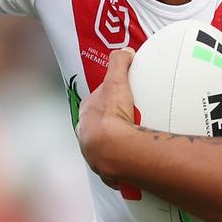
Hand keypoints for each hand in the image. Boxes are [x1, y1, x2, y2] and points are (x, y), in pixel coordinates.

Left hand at [76, 48, 138, 187]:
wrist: (114, 150)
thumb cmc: (112, 115)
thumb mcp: (116, 82)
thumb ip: (119, 63)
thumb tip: (125, 50)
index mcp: (86, 116)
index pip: (94, 104)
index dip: (106, 100)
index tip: (119, 100)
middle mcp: (86, 136)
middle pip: (99, 127)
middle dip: (110, 125)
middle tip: (131, 122)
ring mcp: (95, 155)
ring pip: (105, 148)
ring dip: (117, 146)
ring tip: (135, 142)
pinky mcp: (107, 171)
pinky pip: (117, 167)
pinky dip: (124, 164)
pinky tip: (136, 162)